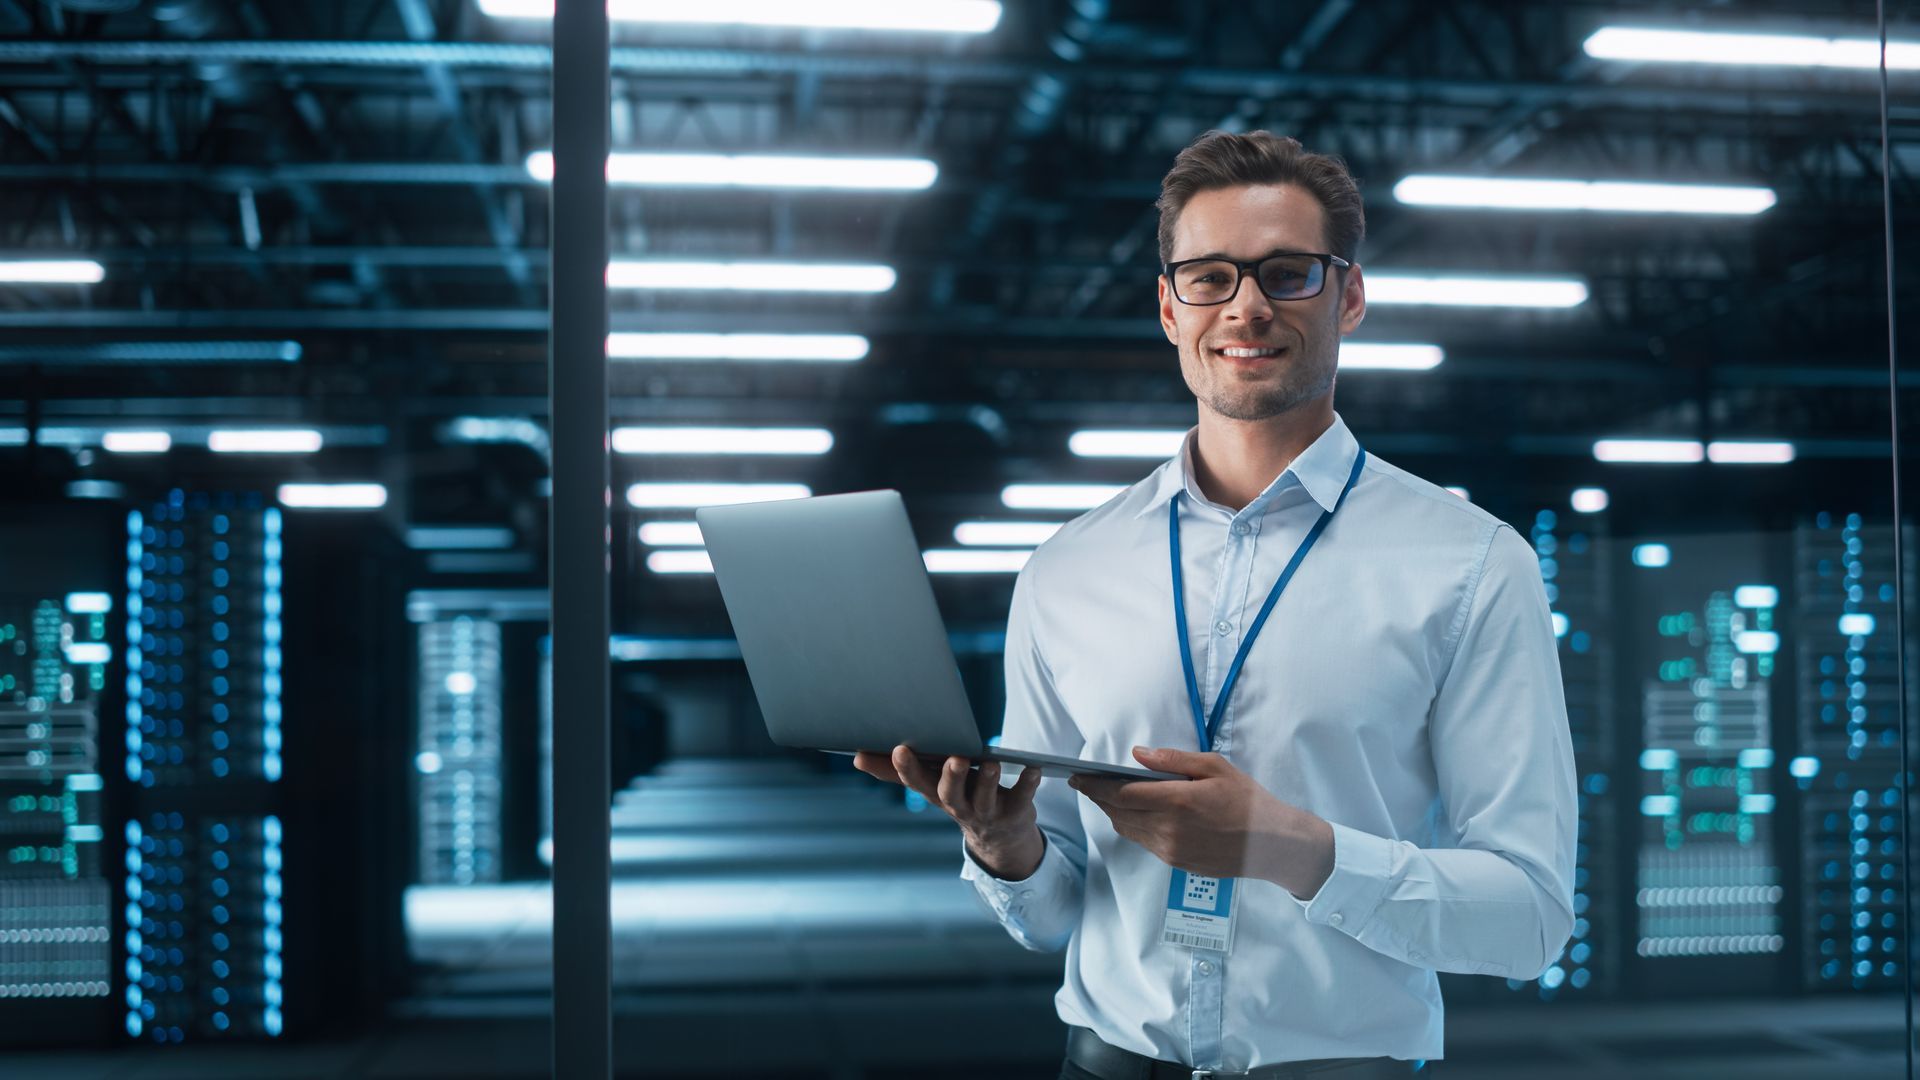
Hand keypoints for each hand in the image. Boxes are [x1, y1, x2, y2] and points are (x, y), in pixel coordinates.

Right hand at [852, 745, 1045, 879]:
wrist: (999, 838)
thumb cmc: (960, 798)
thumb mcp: (930, 785)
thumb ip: (896, 771)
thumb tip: (856, 756)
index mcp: (936, 795)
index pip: (917, 783)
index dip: (907, 767)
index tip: (899, 747)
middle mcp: (959, 806)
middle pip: (950, 794)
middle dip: (950, 776)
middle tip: (954, 758)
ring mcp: (987, 812)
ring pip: (985, 797)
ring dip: (987, 780)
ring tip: (990, 762)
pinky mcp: (1016, 812)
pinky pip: (1022, 797)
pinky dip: (1027, 783)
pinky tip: (1032, 768)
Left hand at [1069, 747, 1333, 897]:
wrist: (1272, 844)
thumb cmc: (1247, 800)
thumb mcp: (1214, 767)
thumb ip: (1172, 760)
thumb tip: (1137, 754)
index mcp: (1176, 801)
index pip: (1121, 793)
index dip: (1094, 784)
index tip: (1077, 775)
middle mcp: (1168, 829)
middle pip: (1117, 812)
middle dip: (1098, 797)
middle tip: (1084, 782)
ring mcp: (1170, 850)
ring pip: (1127, 829)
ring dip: (1112, 812)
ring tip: (1106, 796)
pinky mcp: (1175, 863)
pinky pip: (1142, 842)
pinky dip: (1131, 826)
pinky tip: (1133, 814)